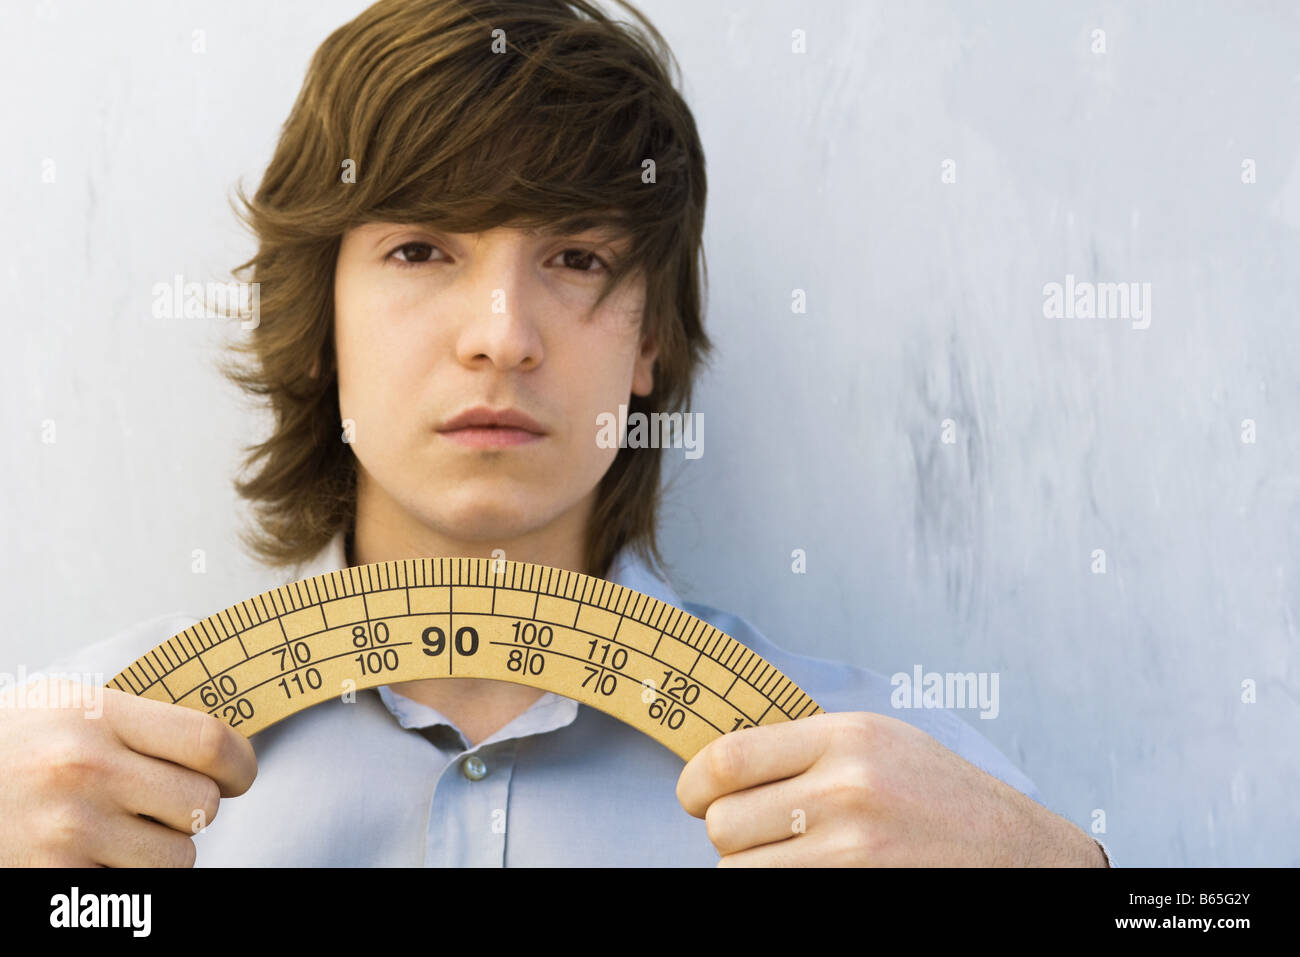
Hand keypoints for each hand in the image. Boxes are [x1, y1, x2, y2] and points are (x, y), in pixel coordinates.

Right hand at [0, 679, 257, 865]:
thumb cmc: (6, 747)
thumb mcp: (65, 706)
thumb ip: (139, 722)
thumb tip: (220, 747)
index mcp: (96, 716)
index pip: (210, 741)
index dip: (240, 765)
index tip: (237, 776)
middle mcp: (86, 770)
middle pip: (203, 804)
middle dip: (191, 809)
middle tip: (158, 805)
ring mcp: (69, 831)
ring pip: (177, 857)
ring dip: (161, 852)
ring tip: (119, 832)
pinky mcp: (52, 882)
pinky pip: (134, 892)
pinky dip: (123, 882)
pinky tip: (91, 859)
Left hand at [676, 710, 1105, 866]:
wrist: (1019, 854)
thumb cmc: (941, 795)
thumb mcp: (880, 741)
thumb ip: (806, 746)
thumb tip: (720, 765)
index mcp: (846, 737)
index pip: (726, 759)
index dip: (693, 786)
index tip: (695, 799)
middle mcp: (846, 790)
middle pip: (723, 825)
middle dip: (729, 836)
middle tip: (758, 835)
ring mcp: (853, 851)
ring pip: (738, 872)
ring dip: (749, 869)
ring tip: (789, 858)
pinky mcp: (855, 893)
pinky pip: (774, 898)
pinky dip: (775, 890)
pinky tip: (807, 875)